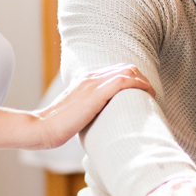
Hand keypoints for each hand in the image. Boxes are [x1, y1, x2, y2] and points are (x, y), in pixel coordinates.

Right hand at [34, 64, 153, 147]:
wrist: (42, 128)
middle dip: (142, 79)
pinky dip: (140, 85)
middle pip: (126, 68)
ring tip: (152, 96)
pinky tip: (147, 94)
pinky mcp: (95, 93)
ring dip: (144, 82)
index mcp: (85, 80)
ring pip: (128, 71)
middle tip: (151, 95)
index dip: (134, 79)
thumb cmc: (57, 126)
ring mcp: (92, 83)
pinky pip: (124, 81)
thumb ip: (88, 110)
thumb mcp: (76, 113)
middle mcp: (90, 77)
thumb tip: (100, 122)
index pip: (116, 71)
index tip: (143, 93)